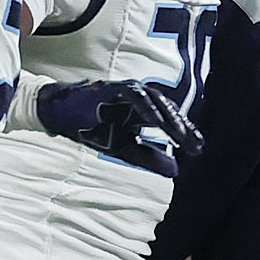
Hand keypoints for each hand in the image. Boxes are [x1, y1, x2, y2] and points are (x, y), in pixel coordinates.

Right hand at [36, 78, 202, 178]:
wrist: (60, 115)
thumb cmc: (93, 128)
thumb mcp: (125, 148)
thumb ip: (149, 157)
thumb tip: (176, 170)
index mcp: (144, 112)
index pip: (170, 121)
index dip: (186, 134)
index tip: (199, 149)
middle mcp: (140, 100)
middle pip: (168, 110)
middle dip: (183, 127)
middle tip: (196, 145)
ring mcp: (128, 92)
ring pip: (156, 100)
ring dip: (169, 117)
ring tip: (181, 135)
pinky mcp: (114, 89)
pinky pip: (135, 96)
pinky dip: (147, 107)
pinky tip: (158, 121)